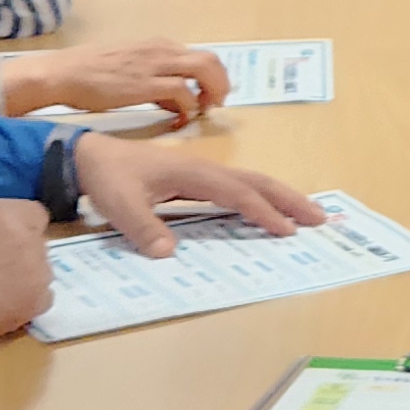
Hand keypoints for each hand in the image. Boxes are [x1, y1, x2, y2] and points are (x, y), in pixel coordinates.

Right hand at [0, 41, 234, 124]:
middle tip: (214, 105)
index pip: (199, 55)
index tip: (206, 96)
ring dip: (211, 93)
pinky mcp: (147, 83)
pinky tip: (178, 122)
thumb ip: (151, 74)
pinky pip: (184, 93)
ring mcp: (155, 65)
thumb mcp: (128, 65)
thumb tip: (167, 96)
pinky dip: (188, 109)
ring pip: (205, 70)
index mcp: (157, 46)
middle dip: (220, 84)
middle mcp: (162, 50)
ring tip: (202, 112)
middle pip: (211, 60)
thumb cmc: (87, 72)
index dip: (210, 77)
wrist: (62, 73)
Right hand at [0, 192, 51, 345]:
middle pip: (36, 242)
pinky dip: (27, 301)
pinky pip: (42, 297)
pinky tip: (2, 308)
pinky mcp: (39, 300)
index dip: (20, 226)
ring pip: (40, 270)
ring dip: (24, 277)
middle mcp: (27, 238)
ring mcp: (38, 270)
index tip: (5, 238)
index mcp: (3, 214)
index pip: (33, 213)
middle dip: (20, 252)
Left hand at [71, 137, 324, 256]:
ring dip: (280, 197)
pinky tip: (267, 212)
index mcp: (193, 173)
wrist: (89, 156)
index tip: (286, 231)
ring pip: (251, 182)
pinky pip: (238, 187)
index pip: (237, 193)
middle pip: (257, 181)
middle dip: (289, 199)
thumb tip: (169, 253)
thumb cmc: (107, 178)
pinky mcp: (197, 179)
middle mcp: (205, 170)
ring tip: (306, 214)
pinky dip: (261, 198)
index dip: (262, 212)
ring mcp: (203, 173)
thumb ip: (143, 227)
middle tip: (320, 219)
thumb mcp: (120, 204)